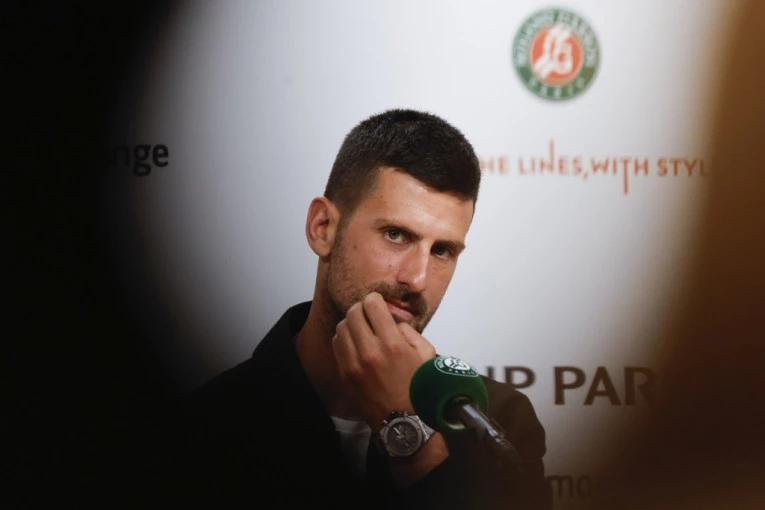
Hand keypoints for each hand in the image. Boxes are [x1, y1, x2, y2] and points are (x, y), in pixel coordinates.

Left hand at [332, 292, 435, 430]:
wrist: (405, 422)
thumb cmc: (420, 387)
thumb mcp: (427, 354)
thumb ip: (410, 331)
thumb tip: (392, 321)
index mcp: (393, 344)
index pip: (372, 305)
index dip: (375, 299)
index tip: (378, 303)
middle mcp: (370, 352)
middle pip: (353, 312)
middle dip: (361, 308)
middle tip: (368, 313)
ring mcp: (354, 364)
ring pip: (341, 326)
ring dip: (351, 322)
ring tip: (362, 328)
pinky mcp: (345, 374)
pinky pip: (336, 344)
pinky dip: (344, 338)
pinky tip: (355, 343)